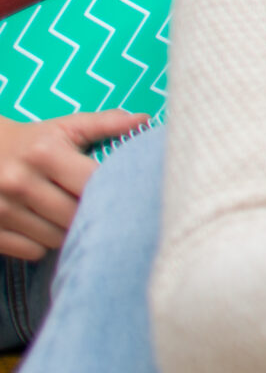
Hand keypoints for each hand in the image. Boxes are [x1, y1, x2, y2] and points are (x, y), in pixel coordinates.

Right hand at [0, 111, 151, 258]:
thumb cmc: (32, 142)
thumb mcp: (64, 127)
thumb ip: (105, 123)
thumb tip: (145, 120)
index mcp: (44, 153)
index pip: (92, 184)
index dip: (111, 191)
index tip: (121, 193)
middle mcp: (20, 182)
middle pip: (75, 216)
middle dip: (90, 215)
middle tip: (94, 207)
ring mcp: (1, 209)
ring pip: (56, 238)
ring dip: (67, 232)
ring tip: (65, 214)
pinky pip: (32, 252)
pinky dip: (42, 245)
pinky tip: (41, 226)